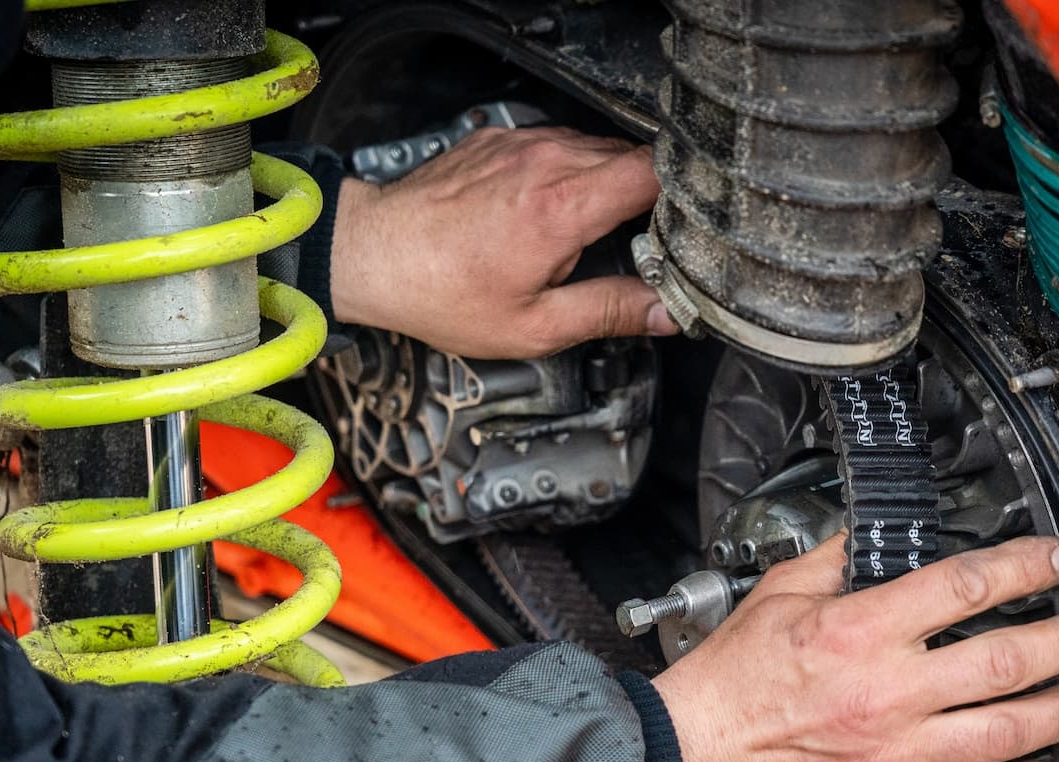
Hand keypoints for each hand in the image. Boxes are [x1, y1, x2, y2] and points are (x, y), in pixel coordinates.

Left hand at [329, 127, 678, 358]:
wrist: (374, 256)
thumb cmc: (442, 293)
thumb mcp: (535, 325)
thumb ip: (610, 312)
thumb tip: (666, 312)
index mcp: (561, 207)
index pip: (653, 172)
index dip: (682, 198)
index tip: (685, 228)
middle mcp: (545, 161)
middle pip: (632, 158)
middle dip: (650, 196)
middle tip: (646, 241)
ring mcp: (521, 143)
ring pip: (597, 149)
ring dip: (608, 184)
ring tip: (593, 230)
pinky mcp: (501, 138)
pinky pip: (558, 145)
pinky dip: (571, 173)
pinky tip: (553, 211)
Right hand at [652, 535, 1058, 761]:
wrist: (694, 760)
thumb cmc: (728, 684)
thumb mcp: (774, 597)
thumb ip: (831, 561)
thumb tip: (871, 536)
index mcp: (859, 632)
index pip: (965, 586)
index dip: (1024, 565)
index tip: (1052, 560)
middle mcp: (888, 692)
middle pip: (1008, 659)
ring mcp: (896, 754)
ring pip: (1009, 732)